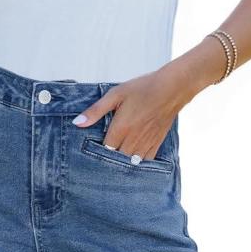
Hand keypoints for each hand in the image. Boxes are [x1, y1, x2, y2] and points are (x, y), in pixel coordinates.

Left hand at [70, 63, 198, 160]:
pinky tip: (132, 160)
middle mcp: (133, 140)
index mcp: (121, 129)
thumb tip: (78, 123)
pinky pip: (144, 161)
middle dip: (109, 159)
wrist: (172, 88)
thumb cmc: (143, 88)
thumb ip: (95, 111)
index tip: (92, 150)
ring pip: (130, 163)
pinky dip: (137, 163)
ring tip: (116, 161)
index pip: (104, 150)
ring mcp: (145, 144)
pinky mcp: (156, 144)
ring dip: (122, 163)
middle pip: (116, 159)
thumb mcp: (115, 94)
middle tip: (102, 157)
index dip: (97, 152)